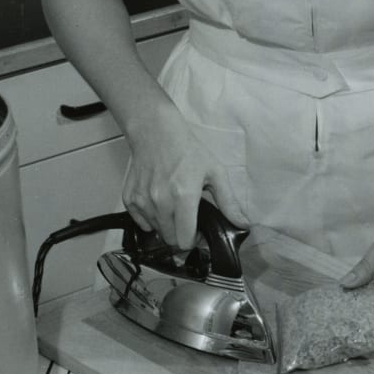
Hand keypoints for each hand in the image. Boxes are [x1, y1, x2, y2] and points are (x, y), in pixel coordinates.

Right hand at [122, 104, 250, 251]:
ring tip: (172, 205)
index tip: (197, 232)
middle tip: (187, 218)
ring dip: (165, 225)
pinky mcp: (130, 198)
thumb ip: (229, 202)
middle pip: (170, 240)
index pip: (185, 240)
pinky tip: (158, 202)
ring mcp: (143, 200)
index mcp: (183, 196)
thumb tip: (243, 223)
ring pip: (155, 231)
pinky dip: (149, 218)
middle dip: (180, 234)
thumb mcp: (215, 172)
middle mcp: (160, 201)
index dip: (194, 240)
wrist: (156, 133)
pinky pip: (140, 222)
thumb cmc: (187, 150)